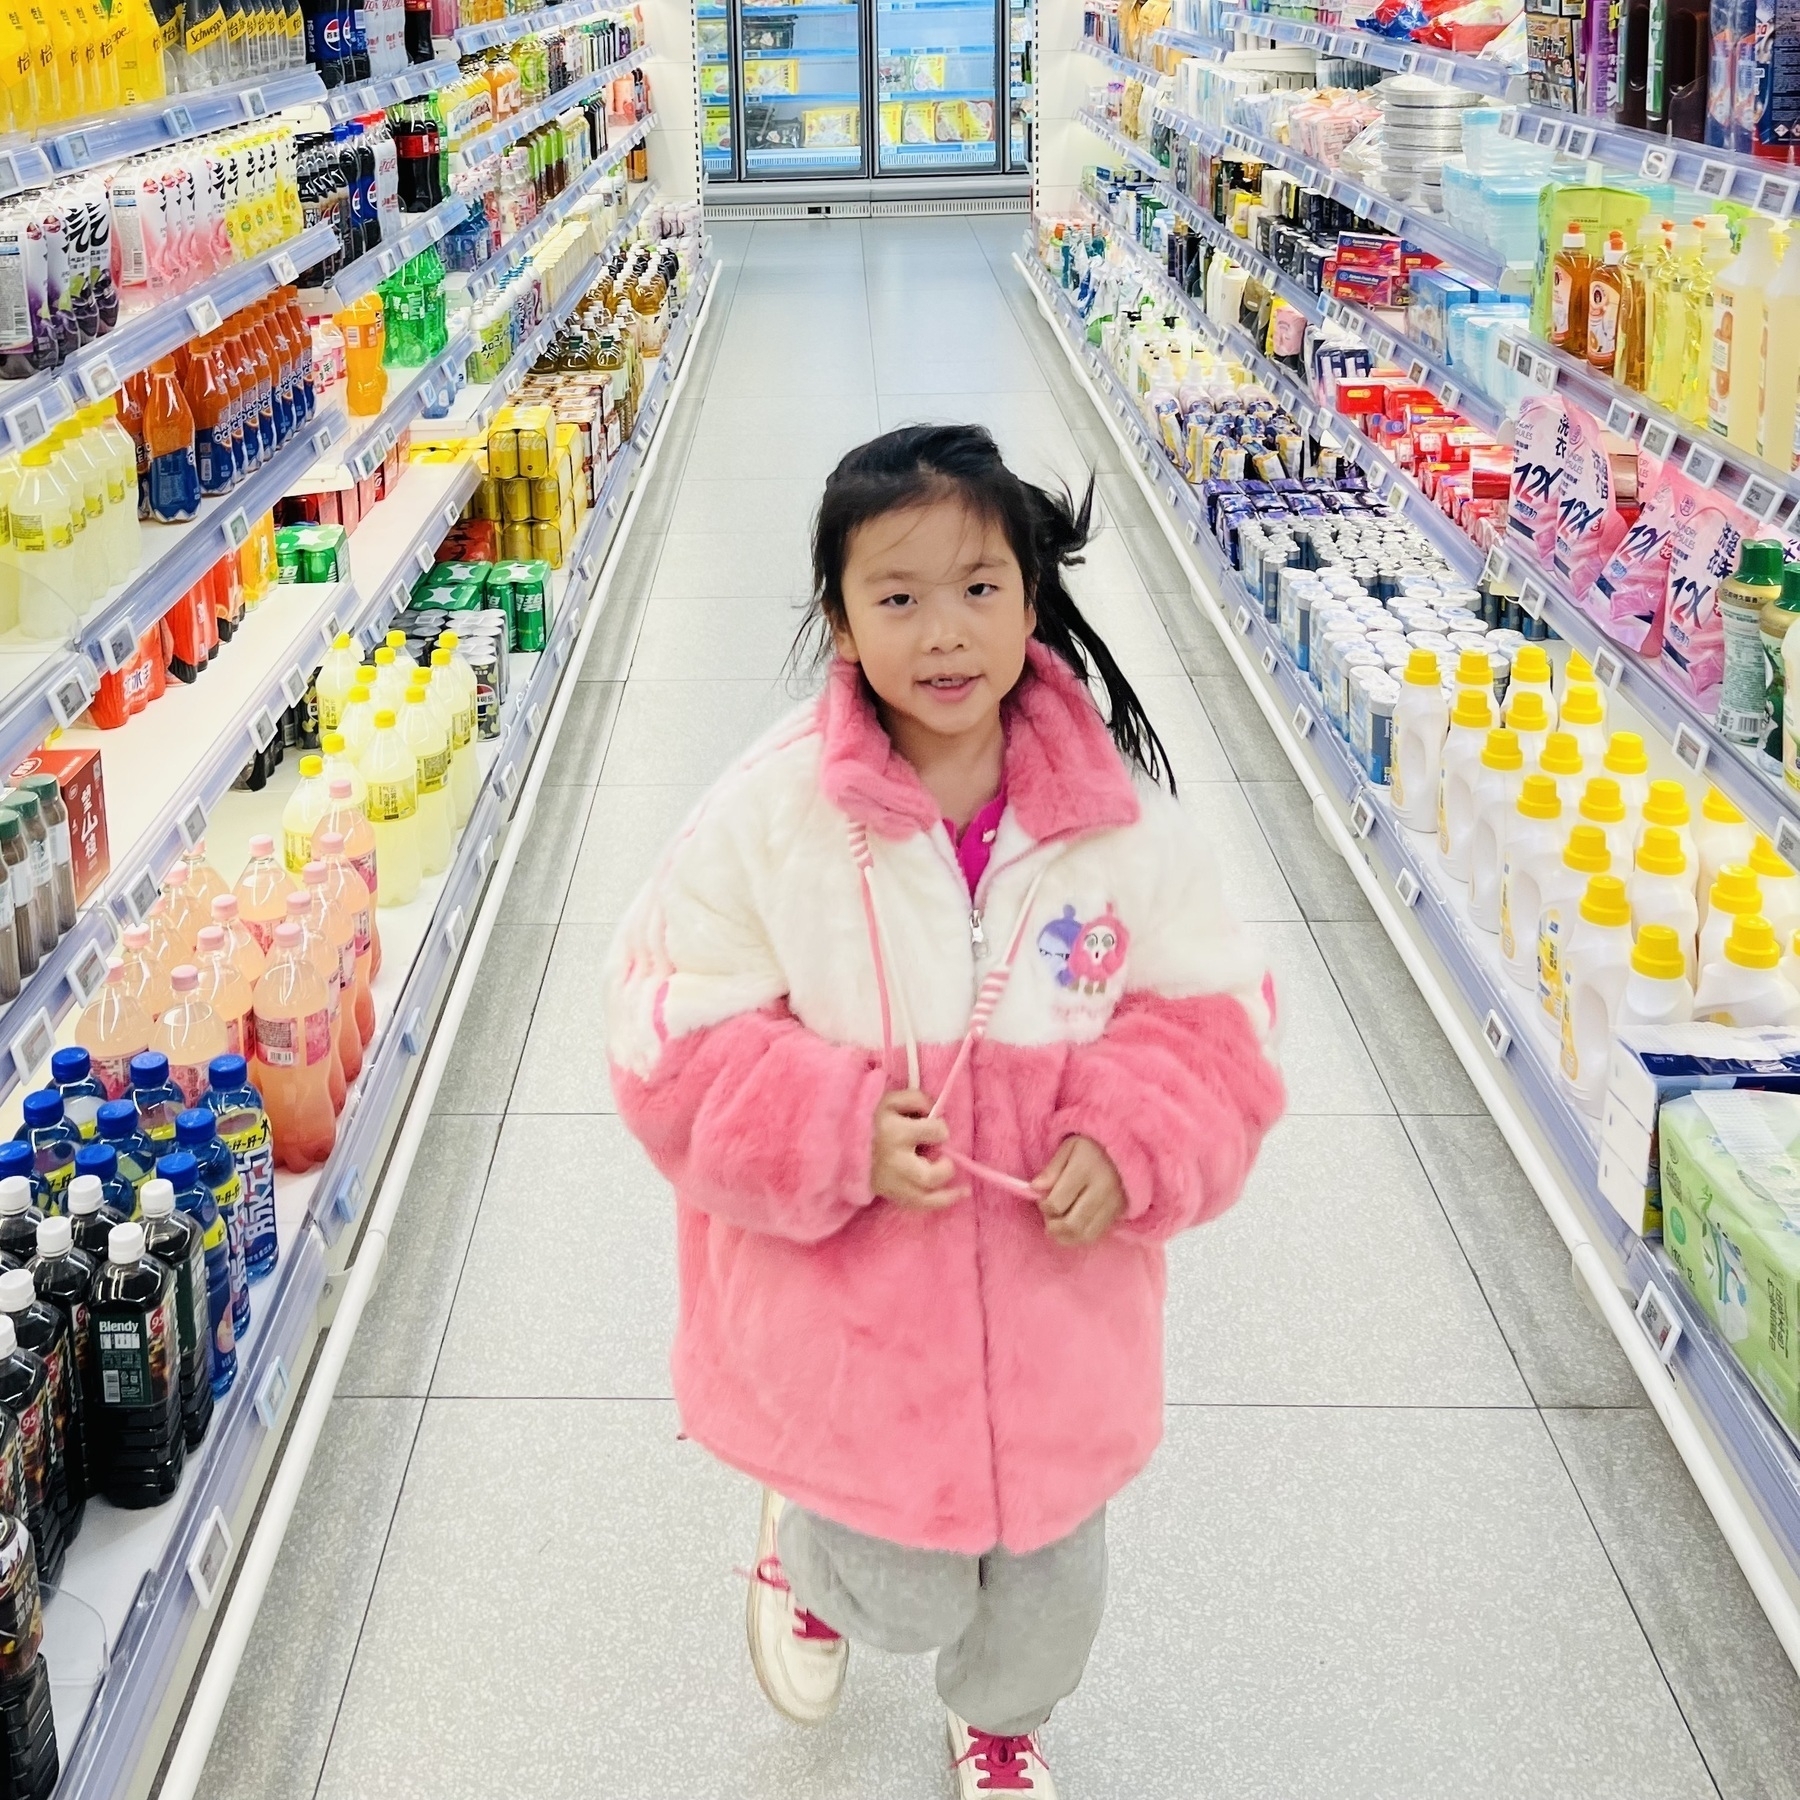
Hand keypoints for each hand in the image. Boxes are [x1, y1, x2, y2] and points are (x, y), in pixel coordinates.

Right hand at [871, 1090, 967, 1211]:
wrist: (837, 1142)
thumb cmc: (867, 1117)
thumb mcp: (890, 1099)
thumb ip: (917, 1099)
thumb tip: (936, 1110)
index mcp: (896, 1133)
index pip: (936, 1133)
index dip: (940, 1129)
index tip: (935, 1127)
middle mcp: (895, 1163)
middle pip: (931, 1176)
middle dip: (945, 1168)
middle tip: (943, 1158)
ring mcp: (890, 1183)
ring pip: (924, 1199)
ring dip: (947, 1196)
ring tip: (963, 1190)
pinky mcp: (886, 1194)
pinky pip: (913, 1205)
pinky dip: (933, 1204)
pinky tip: (949, 1197)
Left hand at [1032, 1137, 1126, 1245]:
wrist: (1124, 1152)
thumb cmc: (1091, 1149)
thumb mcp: (1068, 1148)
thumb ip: (1051, 1169)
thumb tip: (1035, 1188)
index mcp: (1086, 1169)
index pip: (1056, 1203)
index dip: (1043, 1206)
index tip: (1042, 1198)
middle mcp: (1102, 1190)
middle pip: (1071, 1224)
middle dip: (1052, 1226)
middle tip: (1048, 1216)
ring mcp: (1113, 1205)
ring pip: (1084, 1235)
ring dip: (1065, 1236)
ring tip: (1058, 1224)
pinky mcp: (1119, 1215)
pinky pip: (1095, 1236)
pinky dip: (1079, 1237)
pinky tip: (1072, 1228)